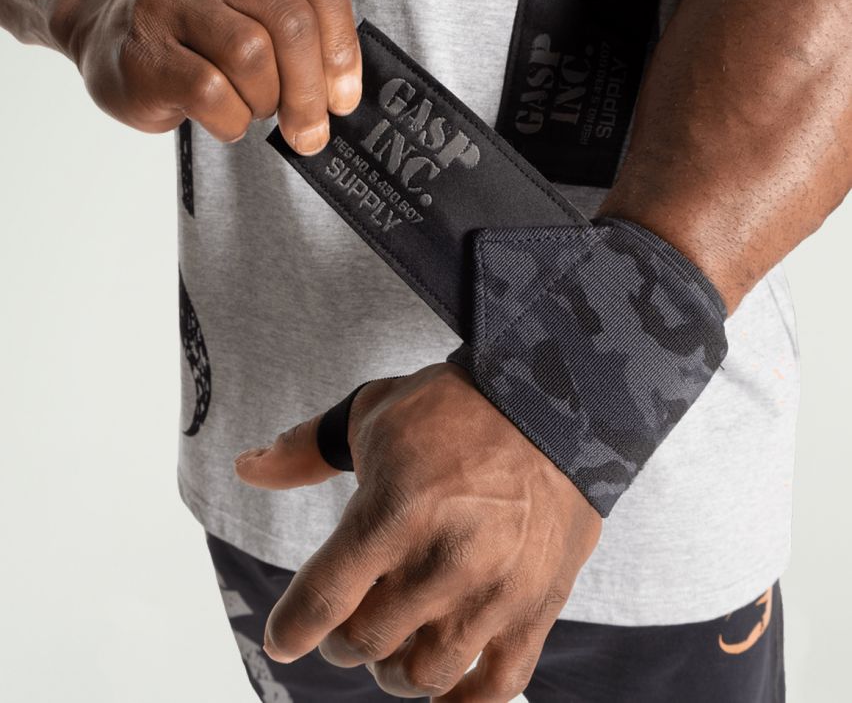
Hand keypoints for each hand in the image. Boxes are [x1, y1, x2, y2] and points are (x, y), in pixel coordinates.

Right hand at [67, 0, 359, 149]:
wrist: (106, 33)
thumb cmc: (197, 32)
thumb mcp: (254, 10)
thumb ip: (303, 35)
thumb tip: (341, 97)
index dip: (341, 51)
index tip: (343, 99)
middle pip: (292, 24)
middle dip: (310, 93)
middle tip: (309, 131)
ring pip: (252, 56)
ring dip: (264, 102)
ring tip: (251, 106)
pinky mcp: (141, 48)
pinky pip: (212, 93)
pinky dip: (230, 121)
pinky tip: (221, 116)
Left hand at [234, 363, 601, 701]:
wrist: (553, 403)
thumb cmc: (457, 406)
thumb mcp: (374, 412)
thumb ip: (306, 448)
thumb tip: (247, 467)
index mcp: (394, 510)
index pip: (322, 601)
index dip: (292, 629)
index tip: (283, 639)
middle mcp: (442, 561)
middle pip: (366, 642)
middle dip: (344, 640)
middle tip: (349, 623)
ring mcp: (493, 590)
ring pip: (422, 673)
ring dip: (394, 669)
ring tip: (395, 646)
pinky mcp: (537, 605)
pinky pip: (496, 686)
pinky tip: (442, 690)